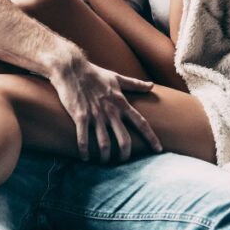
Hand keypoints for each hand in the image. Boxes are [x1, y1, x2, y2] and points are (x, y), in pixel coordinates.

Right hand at [48, 53, 162, 162]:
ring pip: (104, 144)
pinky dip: (85, 151)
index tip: (158, 149)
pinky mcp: (80, 116)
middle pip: (124, 139)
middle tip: (123, 161)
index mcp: (121, 103)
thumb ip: (135, 84)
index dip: (151, 137)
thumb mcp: (117, 78)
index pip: (141, 123)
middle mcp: (111, 111)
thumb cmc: (94, 73)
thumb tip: (151, 85)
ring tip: (103, 161)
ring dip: (105, 156)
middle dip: (125, 154)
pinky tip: (85, 158)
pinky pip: (84, 139)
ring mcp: (95, 115)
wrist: (71, 68)